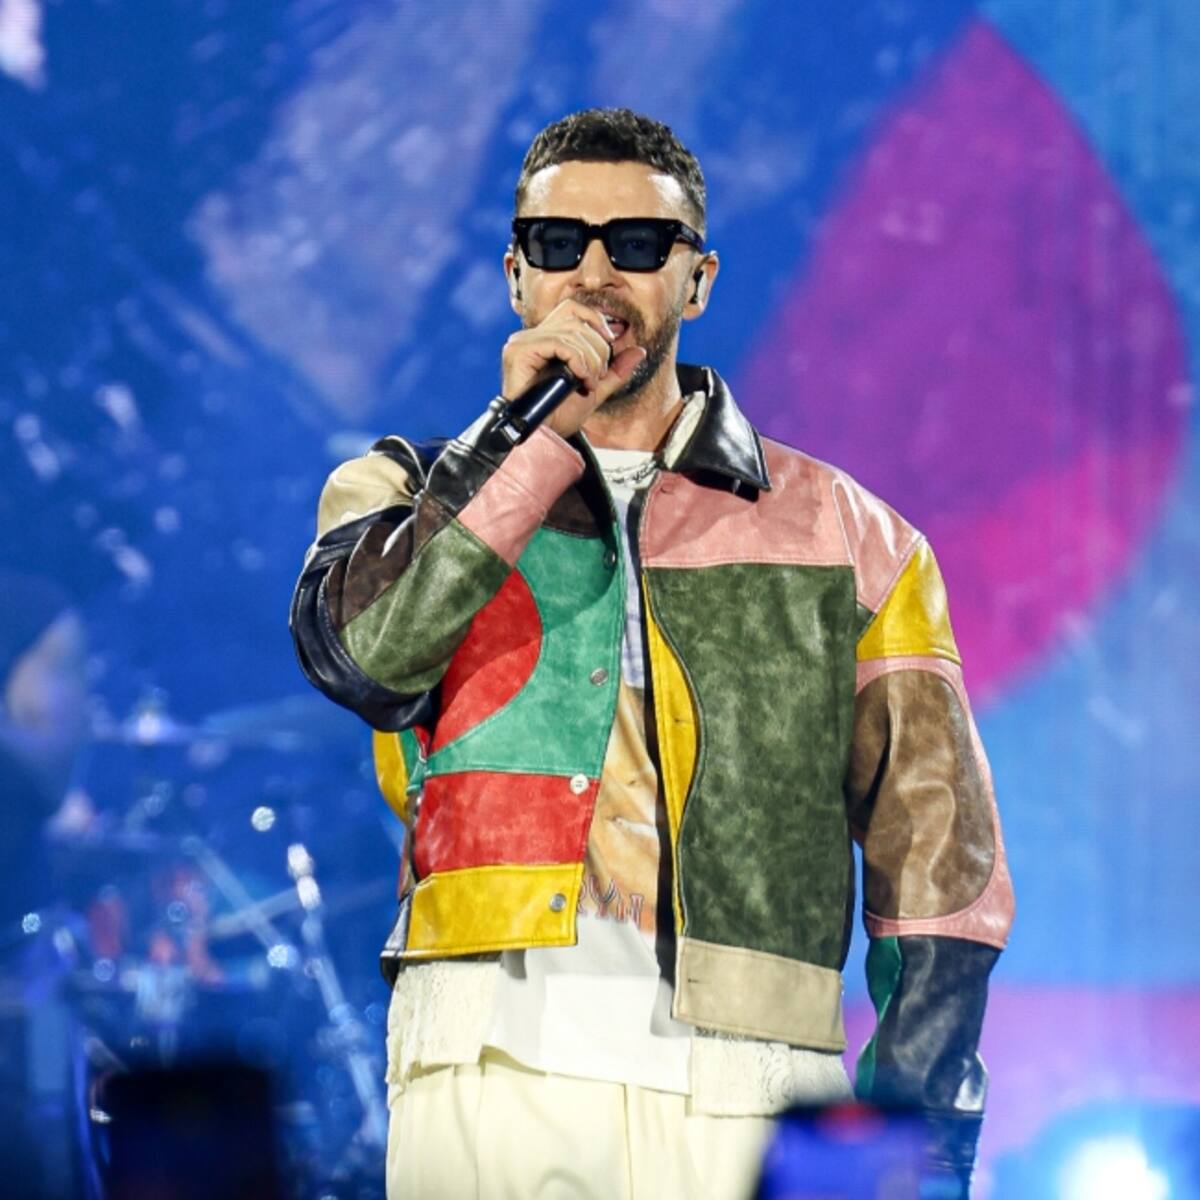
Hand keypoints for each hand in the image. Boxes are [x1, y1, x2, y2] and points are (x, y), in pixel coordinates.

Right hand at [500, 299, 647, 438]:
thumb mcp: (595, 390)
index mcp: (546, 339)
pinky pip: (558, 342)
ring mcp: (523, 342)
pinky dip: (577, 359)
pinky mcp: (518, 351)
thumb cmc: (560, 417)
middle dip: (598, 350)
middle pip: (577, 321)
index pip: (573, 309)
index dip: (596, 321)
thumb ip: (615, 370)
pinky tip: (579, 377)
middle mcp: (532, 337)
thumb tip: (640, 350)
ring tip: (588, 382)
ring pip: (571, 332)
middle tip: (597, 377)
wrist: (542, 436)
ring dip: (590, 359)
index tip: (611, 343)